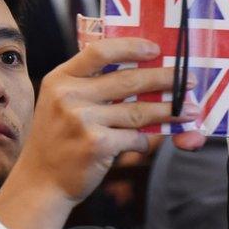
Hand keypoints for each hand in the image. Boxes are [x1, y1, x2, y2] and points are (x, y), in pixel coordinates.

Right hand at [0, 38, 200, 228]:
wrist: (40, 181)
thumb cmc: (57, 140)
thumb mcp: (59, 103)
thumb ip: (88, 85)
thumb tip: (139, 71)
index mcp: (60, 79)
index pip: (99, 51)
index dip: (131, 47)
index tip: (155, 49)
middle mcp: (69, 96)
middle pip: (128, 79)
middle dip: (164, 78)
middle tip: (187, 79)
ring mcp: (82, 120)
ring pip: (138, 111)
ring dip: (168, 111)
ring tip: (188, 110)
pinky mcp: (97, 145)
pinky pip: (135, 137)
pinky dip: (145, 141)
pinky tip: (147, 142)